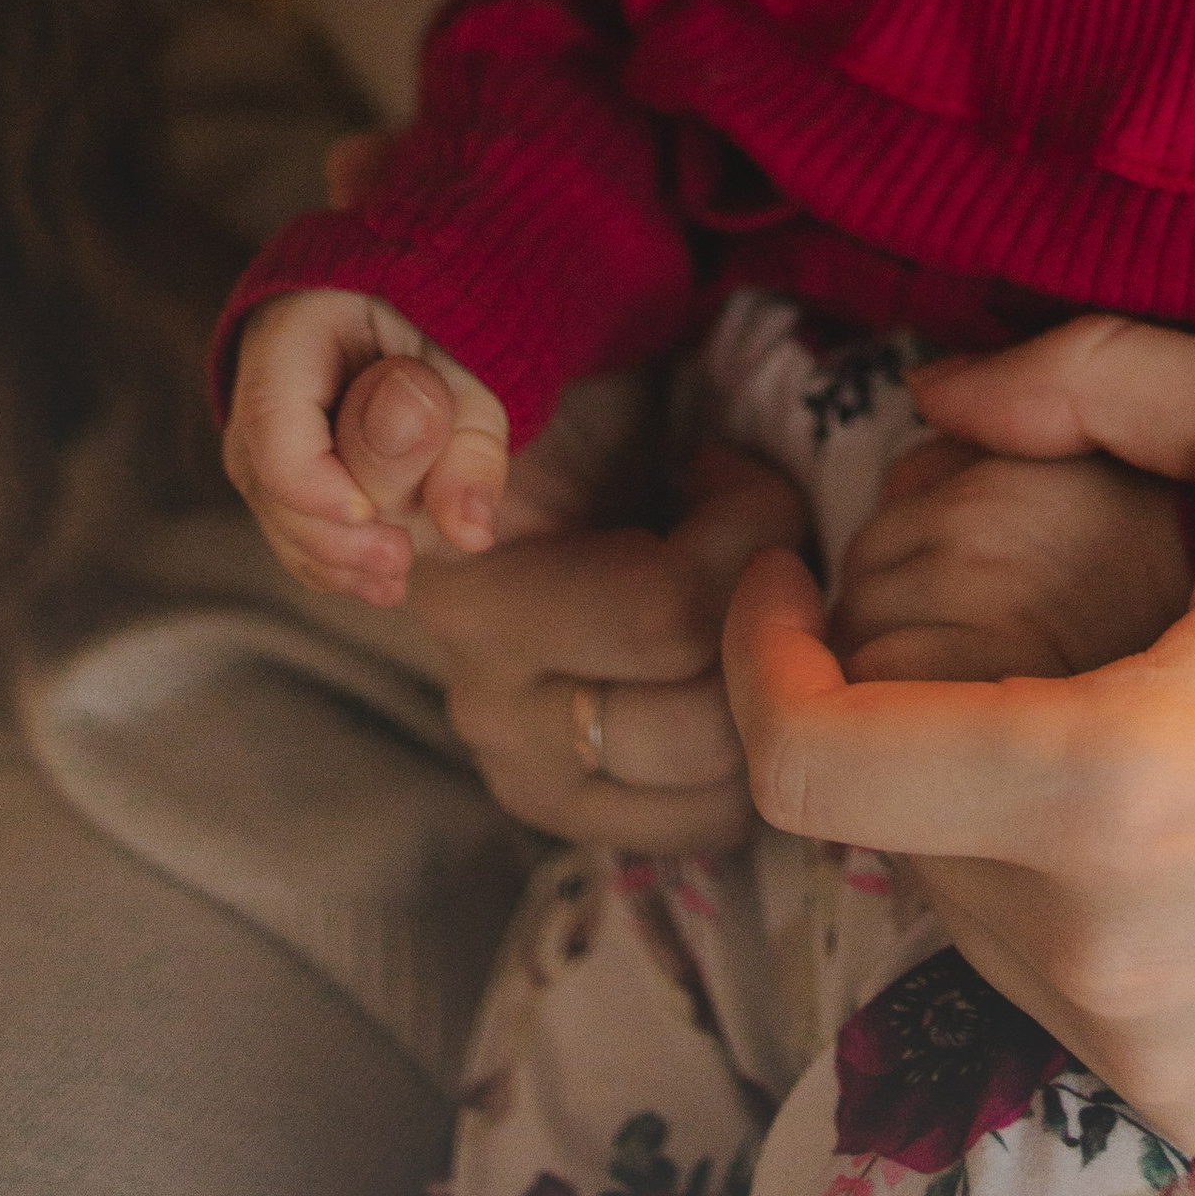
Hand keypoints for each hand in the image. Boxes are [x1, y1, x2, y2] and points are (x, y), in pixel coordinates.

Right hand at [222, 288, 511, 605]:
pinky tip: (385, 585)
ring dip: (337, 558)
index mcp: (292, 333)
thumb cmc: (445, 334)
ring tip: (397, 575)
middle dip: (335, 532)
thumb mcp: (472, 373)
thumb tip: (469, 531)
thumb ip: (469, 441)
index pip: (274, 417)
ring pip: (279, 518)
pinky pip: (295, 532)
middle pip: (274, 481)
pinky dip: (338, 565)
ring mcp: (262, 441)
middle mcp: (257, 390)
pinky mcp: (282, 483)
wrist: (417, 320)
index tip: (369, 515)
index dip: (313, 481)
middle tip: (402, 554)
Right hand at [414, 439, 811, 849]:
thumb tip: (423, 419)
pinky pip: (705, 821)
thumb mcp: (545, 374)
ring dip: (767, 682)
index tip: (721, 468)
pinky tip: (734, 667)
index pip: (669, 613)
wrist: (555, 454)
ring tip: (742, 597)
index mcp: (475, 595)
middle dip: (771, 615)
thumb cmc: (576, 404)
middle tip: (761, 536)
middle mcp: (488, 707)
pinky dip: (749, 750)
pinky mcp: (579, 815)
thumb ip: (483, 406)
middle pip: (707, 713)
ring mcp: (529, 774)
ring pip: (719, 778)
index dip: (747, 531)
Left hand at [726, 319, 1194, 1155]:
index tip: (780, 576)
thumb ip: (1090, 373)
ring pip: (971, 916)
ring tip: (1133, 712)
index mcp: (1110, 788)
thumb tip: (930, 393)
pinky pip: (1064, 999)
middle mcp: (1111, 957)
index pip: (809, 760)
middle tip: (1027, 619)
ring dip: (996, 812)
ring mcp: (1158, 1062)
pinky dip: (1078, 909)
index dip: (755, 657)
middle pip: (897, 823)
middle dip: (915, 709)